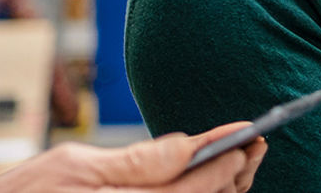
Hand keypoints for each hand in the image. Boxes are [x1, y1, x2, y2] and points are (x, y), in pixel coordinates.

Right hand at [0, 123, 266, 192]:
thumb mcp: (68, 166)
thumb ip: (133, 161)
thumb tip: (182, 148)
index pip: (192, 184)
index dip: (222, 157)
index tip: (246, 135)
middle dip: (231, 176)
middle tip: (252, 146)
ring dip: (220, 191)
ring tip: (236, 164)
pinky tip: (205, 186)